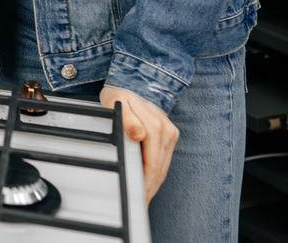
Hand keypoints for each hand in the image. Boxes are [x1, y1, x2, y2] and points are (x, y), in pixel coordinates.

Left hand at [100, 85, 179, 201]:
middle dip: (150, 188)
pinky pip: (163, 160)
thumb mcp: (117, 104)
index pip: (152, 163)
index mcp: (155, 126)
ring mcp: (170, 134)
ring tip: (143, 198)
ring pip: (163, 166)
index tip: (138, 196)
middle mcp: (166, 131)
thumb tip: (139, 134)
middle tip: (140, 204)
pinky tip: (149, 183)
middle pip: (159, 168)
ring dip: (154, 184)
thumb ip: (127, 120)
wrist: (133, 83)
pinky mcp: (170, 136)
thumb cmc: (120, 95)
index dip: (145, 182)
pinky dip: (156, 173)